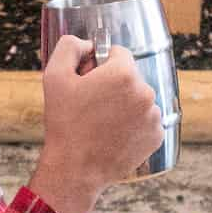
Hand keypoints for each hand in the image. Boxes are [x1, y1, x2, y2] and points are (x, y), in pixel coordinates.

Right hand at [29, 34, 164, 212]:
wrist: (75, 169)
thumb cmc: (64, 123)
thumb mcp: (54, 76)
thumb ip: (70, 46)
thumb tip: (88, 43)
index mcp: (124, 74)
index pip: (118, 54)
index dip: (100, 65)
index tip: (89, 81)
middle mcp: (145, 92)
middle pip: (130, 77)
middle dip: (114, 85)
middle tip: (92, 105)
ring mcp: (154, 116)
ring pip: (139, 99)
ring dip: (125, 105)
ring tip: (102, 122)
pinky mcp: (157, 136)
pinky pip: (146, 120)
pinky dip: (133, 124)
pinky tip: (114, 134)